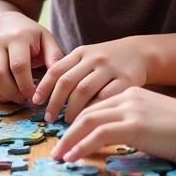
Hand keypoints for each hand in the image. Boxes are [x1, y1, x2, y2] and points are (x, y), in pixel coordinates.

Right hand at [0, 12, 62, 103]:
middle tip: (26, 99)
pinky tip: (10, 94)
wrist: (7, 23)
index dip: (27, 85)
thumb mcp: (47, 39)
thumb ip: (54, 56)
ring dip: (5, 96)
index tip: (36, 95)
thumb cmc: (32, 35)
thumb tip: (59, 77)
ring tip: (19, 97)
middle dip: (13, 93)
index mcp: (17, 38)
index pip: (18, 66)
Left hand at [33, 37, 150, 122]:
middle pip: (67, 81)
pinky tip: (89, 120)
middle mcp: (93, 58)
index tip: (35, 102)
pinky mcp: (125, 80)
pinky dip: (94, 109)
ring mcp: (109, 68)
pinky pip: (105, 97)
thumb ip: (71, 70)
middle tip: (49, 118)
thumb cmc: (108, 60)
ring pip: (84, 91)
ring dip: (72, 109)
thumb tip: (46, 93)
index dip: (44, 87)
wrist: (140, 52)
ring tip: (67, 122)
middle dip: (54, 102)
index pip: (56, 70)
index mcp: (81, 52)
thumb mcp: (88, 57)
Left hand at [52, 87, 175, 164]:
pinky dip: (82, 147)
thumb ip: (133, 125)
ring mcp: (130, 110)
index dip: (77, 124)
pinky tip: (73, 158)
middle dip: (67, 132)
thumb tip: (116, 141)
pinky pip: (99, 136)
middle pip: (86, 113)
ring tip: (59, 157)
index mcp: (129, 94)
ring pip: (87, 122)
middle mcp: (126, 98)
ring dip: (69, 141)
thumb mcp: (152, 121)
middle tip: (56, 150)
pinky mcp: (134, 126)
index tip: (66, 139)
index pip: (95, 107)